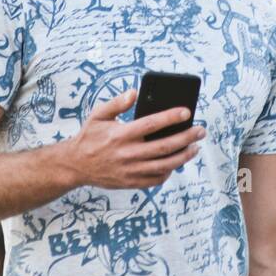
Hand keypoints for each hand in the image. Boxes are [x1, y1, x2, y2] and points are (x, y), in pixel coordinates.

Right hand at [63, 89, 205, 189]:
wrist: (75, 165)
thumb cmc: (90, 137)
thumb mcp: (98, 115)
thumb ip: (116, 103)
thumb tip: (134, 92)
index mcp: (120, 134)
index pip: (151, 124)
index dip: (170, 117)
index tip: (187, 112)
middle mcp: (127, 153)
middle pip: (164, 146)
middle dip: (186, 138)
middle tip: (200, 131)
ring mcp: (130, 170)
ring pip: (164, 165)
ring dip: (183, 156)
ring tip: (195, 147)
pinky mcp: (131, 182)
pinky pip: (155, 179)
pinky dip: (169, 171)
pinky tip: (176, 162)